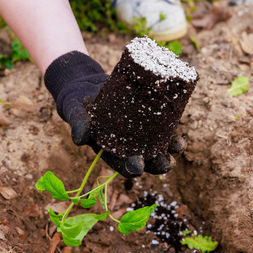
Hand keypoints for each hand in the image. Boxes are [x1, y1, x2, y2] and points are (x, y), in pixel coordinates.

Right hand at [44, 51, 184, 177]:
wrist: (85, 84)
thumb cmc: (75, 102)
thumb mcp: (73, 111)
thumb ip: (77, 123)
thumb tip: (80, 139)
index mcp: (109, 149)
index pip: (121, 165)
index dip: (131, 168)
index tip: (138, 167)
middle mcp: (126, 143)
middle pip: (145, 158)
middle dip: (156, 163)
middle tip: (166, 163)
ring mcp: (137, 129)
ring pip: (157, 143)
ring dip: (169, 147)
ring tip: (179, 145)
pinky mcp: (144, 113)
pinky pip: (160, 121)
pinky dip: (170, 123)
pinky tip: (178, 121)